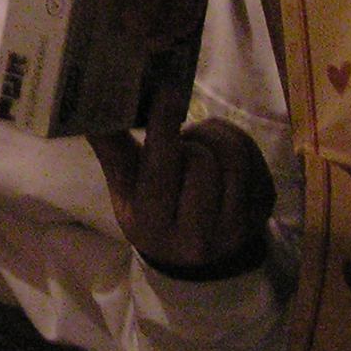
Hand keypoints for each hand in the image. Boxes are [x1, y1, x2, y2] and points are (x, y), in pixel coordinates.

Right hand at [87, 76, 275, 278]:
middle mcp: (196, 235)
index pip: (160, 173)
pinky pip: (255, 158)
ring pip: (233, 155)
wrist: (198, 259)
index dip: (163, 128)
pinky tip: (221, 155)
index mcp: (153, 227)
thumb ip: (112, 150)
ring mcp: (236, 226)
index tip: (165, 91)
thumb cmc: (154, 213)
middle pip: (200, 161)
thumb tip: (87, 105)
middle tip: (180, 143)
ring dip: (214, 136)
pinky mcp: (263, 210)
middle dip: (189, 141)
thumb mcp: (126, 191)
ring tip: (200, 145)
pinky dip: (236, 143)